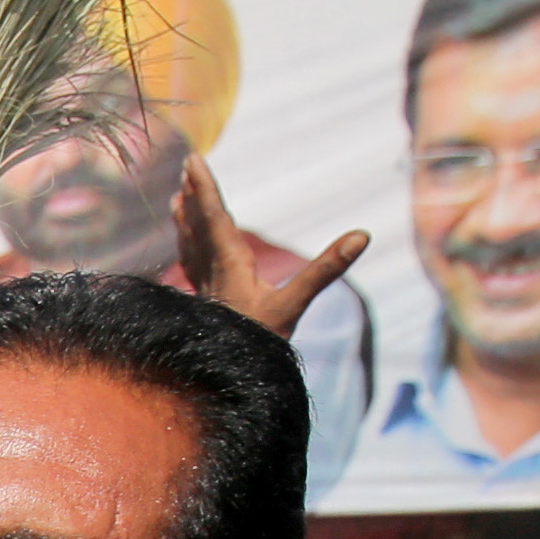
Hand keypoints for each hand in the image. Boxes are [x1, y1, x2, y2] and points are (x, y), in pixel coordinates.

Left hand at [169, 157, 366, 339]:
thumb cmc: (256, 342)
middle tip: (185, 166)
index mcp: (228, 265)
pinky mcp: (207, 302)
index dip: (205, 188)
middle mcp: (211, 272)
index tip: (192, 161)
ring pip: (191, 244)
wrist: (223, 377)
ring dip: (186, 218)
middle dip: (195, 195)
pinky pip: (193, 264)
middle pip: (199, 224)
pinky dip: (188, 246)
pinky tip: (187, 245)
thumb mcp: (294, 305)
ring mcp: (206, 288)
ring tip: (177, 197)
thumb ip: (325, 269)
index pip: (214, 217)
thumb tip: (362, 236)